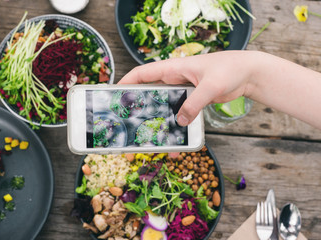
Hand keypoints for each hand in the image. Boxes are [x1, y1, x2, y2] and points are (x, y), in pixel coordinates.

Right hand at [119, 50, 255, 125]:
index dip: (126, 82)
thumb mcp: (211, 86)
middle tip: (128, 120)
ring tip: (148, 133)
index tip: (114, 94)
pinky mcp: (192, 98)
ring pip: (163, 103)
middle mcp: (175, 78)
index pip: (143, 73)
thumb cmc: (230, 70)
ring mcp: (183, 89)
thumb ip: (195, 103)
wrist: (249, 73)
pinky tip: (173, 134)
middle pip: (150, 91)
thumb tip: (180, 122)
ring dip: (157, 116)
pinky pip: (178, 110)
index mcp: (174, 68)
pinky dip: (173, 121)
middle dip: (138, 105)